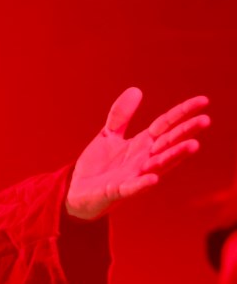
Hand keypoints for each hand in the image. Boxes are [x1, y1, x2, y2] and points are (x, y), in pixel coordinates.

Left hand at [66, 88, 209, 219]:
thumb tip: (135, 90)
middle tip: (205, 120)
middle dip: (186, 132)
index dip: (182, 112)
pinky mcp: (118, 191)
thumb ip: (120, 116)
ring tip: (193, 145)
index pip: (165, 125)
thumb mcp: (108, 136)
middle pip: (168, 143)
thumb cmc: (97, 166)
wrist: (77, 193)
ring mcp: (133, 176)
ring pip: (158, 165)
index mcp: (142, 144)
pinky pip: (133, 188)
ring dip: (175, 156)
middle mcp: (143, 159)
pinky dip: (142, 184)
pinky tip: (153, 179)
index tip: (203, 100)